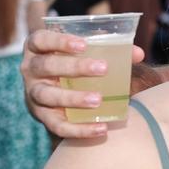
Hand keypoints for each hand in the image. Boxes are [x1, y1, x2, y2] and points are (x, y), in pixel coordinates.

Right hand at [20, 29, 143, 138]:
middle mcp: (30, 70)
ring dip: (73, 98)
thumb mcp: (90, 53)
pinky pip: (57, 125)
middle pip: (46, 66)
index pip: (41, 40)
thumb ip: (113, 50)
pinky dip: (78, 129)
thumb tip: (138, 54)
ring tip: (98, 100)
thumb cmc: (78, 66)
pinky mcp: (42, 117)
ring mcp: (33, 94)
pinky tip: (100, 128)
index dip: (59, 41)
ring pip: (48, 96)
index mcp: (38, 48)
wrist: (64, 95)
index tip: (83, 44)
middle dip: (74, 67)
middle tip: (103, 69)